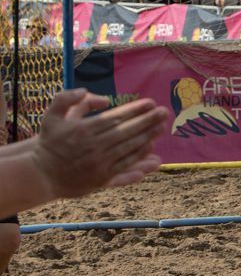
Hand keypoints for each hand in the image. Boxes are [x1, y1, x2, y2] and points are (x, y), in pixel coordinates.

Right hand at [30, 90, 168, 198]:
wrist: (41, 174)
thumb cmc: (49, 142)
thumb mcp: (52, 115)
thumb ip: (69, 99)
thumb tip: (101, 97)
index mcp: (83, 129)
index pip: (116, 117)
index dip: (136, 110)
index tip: (151, 103)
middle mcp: (94, 145)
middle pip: (127, 131)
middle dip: (148, 121)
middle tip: (164, 112)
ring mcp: (99, 162)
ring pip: (129, 148)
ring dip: (148, 137)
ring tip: (162, 127)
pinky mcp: (102, 177)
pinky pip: (126, 165)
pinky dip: (140, 158)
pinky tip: (152, 150)